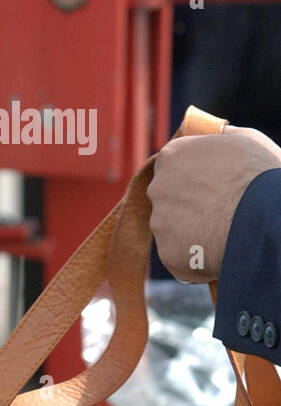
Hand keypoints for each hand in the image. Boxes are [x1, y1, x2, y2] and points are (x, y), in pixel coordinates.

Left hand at [149, 126, 280, 282]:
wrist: (262, 221)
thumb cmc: (258, 175)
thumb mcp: (243, 141)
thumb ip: (216, 140)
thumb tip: (209, 137)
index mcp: (172, 156)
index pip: (171, 163)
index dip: (190, 172)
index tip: (207, 181)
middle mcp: (158, 188)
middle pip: (167, 196)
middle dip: (187, 201)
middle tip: (217, 207)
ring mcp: (160, 223)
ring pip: (172, 227)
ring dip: (190, 229)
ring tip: (221, 228)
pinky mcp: (167, 253)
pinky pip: (179, 253)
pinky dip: (194, 254)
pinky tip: (216, 248)